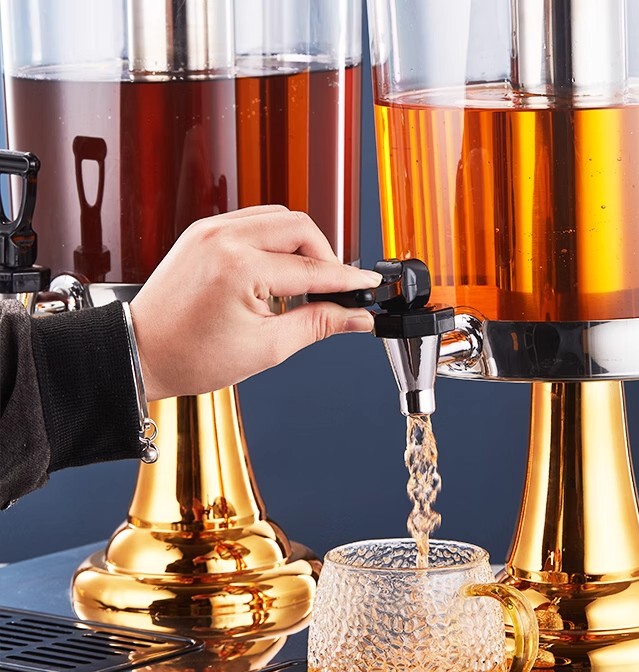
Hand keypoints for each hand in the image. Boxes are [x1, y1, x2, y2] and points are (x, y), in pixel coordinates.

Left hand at [130, 206, 381, 400]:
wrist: (141, 352)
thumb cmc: (191, 356)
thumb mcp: (266, 347)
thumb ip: (318, 324)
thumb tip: (357, 317)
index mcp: (240, 268)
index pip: (312, 269)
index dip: (346, 279)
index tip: (367, 286)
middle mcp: (225, 238)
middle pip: (300, 228)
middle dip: (326, 256)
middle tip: (336, 288)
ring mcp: (211, 229)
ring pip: (279, 218)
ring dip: (302, 245)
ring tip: (306, 281)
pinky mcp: (203, 231)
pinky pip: (254, 221)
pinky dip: (275, 240)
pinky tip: (278, 269)